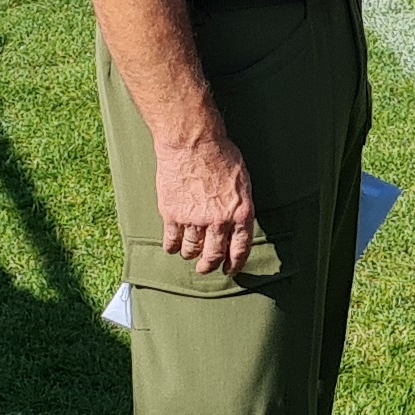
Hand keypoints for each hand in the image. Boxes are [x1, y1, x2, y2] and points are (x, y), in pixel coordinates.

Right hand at [158, 131, 257, 276]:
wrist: (193, 144)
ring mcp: (194, 219)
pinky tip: (172, 247)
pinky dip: (171, 247)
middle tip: (205, 269)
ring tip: (189, 254)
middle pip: (213, 255)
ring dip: (190, 254)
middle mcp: (218, 221)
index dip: (234, 263)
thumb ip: (240, 205)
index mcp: (240, 213)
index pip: (240, 248)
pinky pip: (171, 240)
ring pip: (191, 249)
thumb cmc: (221, 156)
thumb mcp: (243, 181)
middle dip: (209, 266)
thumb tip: (237, 221)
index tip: (229, 270)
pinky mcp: (172, 215)